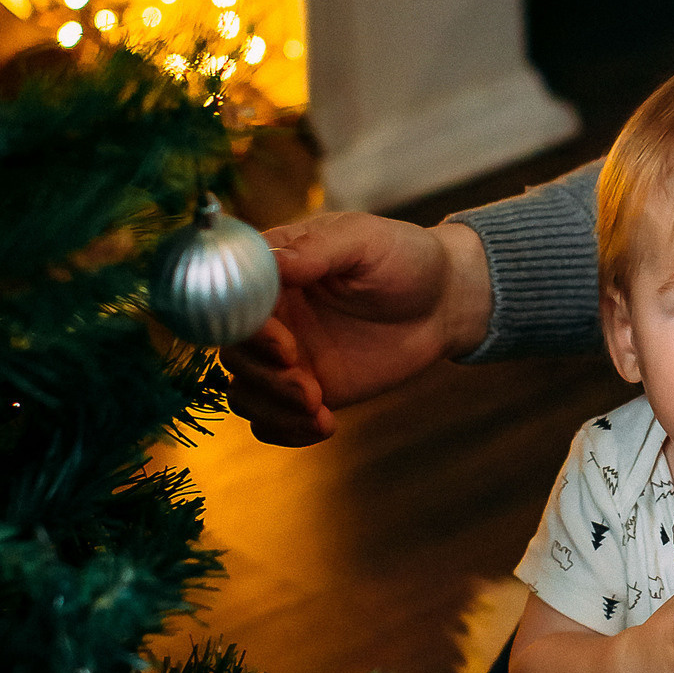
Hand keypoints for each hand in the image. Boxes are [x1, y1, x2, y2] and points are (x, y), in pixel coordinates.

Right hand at [219, 215, 491, 445]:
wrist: (443, 302)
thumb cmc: (403, 258)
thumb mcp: (364, 241)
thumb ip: (317, 250)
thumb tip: (274, 262)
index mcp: (271, 271)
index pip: (230, 300)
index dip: (247, 328)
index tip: (284, 345)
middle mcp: (269, 315)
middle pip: (233, 353)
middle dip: (264, 376)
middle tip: (309, 388)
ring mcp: (284, 356)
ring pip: (245, 392)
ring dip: (273, 408)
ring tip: (319, 410)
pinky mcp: (304, 389)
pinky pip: (271, 420)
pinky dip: (286, 431)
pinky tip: (323, 426)